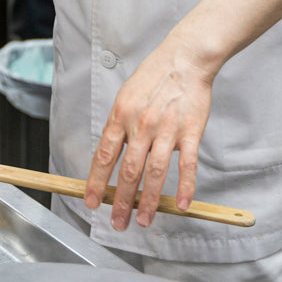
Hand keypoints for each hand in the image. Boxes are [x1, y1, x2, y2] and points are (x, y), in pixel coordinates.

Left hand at [84, 35, 213, 228]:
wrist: (183, 59)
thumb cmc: (153, 76)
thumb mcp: (125, 96)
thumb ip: (119, 125)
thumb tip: (110, 154)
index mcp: (120, 115)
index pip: (104, 156)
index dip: (96, 182)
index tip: (91, 201)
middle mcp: (140, 125)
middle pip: (128, 171)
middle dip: (121, 201)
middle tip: (116, 222)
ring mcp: (166, 130)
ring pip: (154, 172)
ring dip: (148, 201)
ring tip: (143, 220)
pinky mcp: (190, 132)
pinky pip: (186, 165)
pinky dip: (185, 187)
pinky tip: (180, 205)